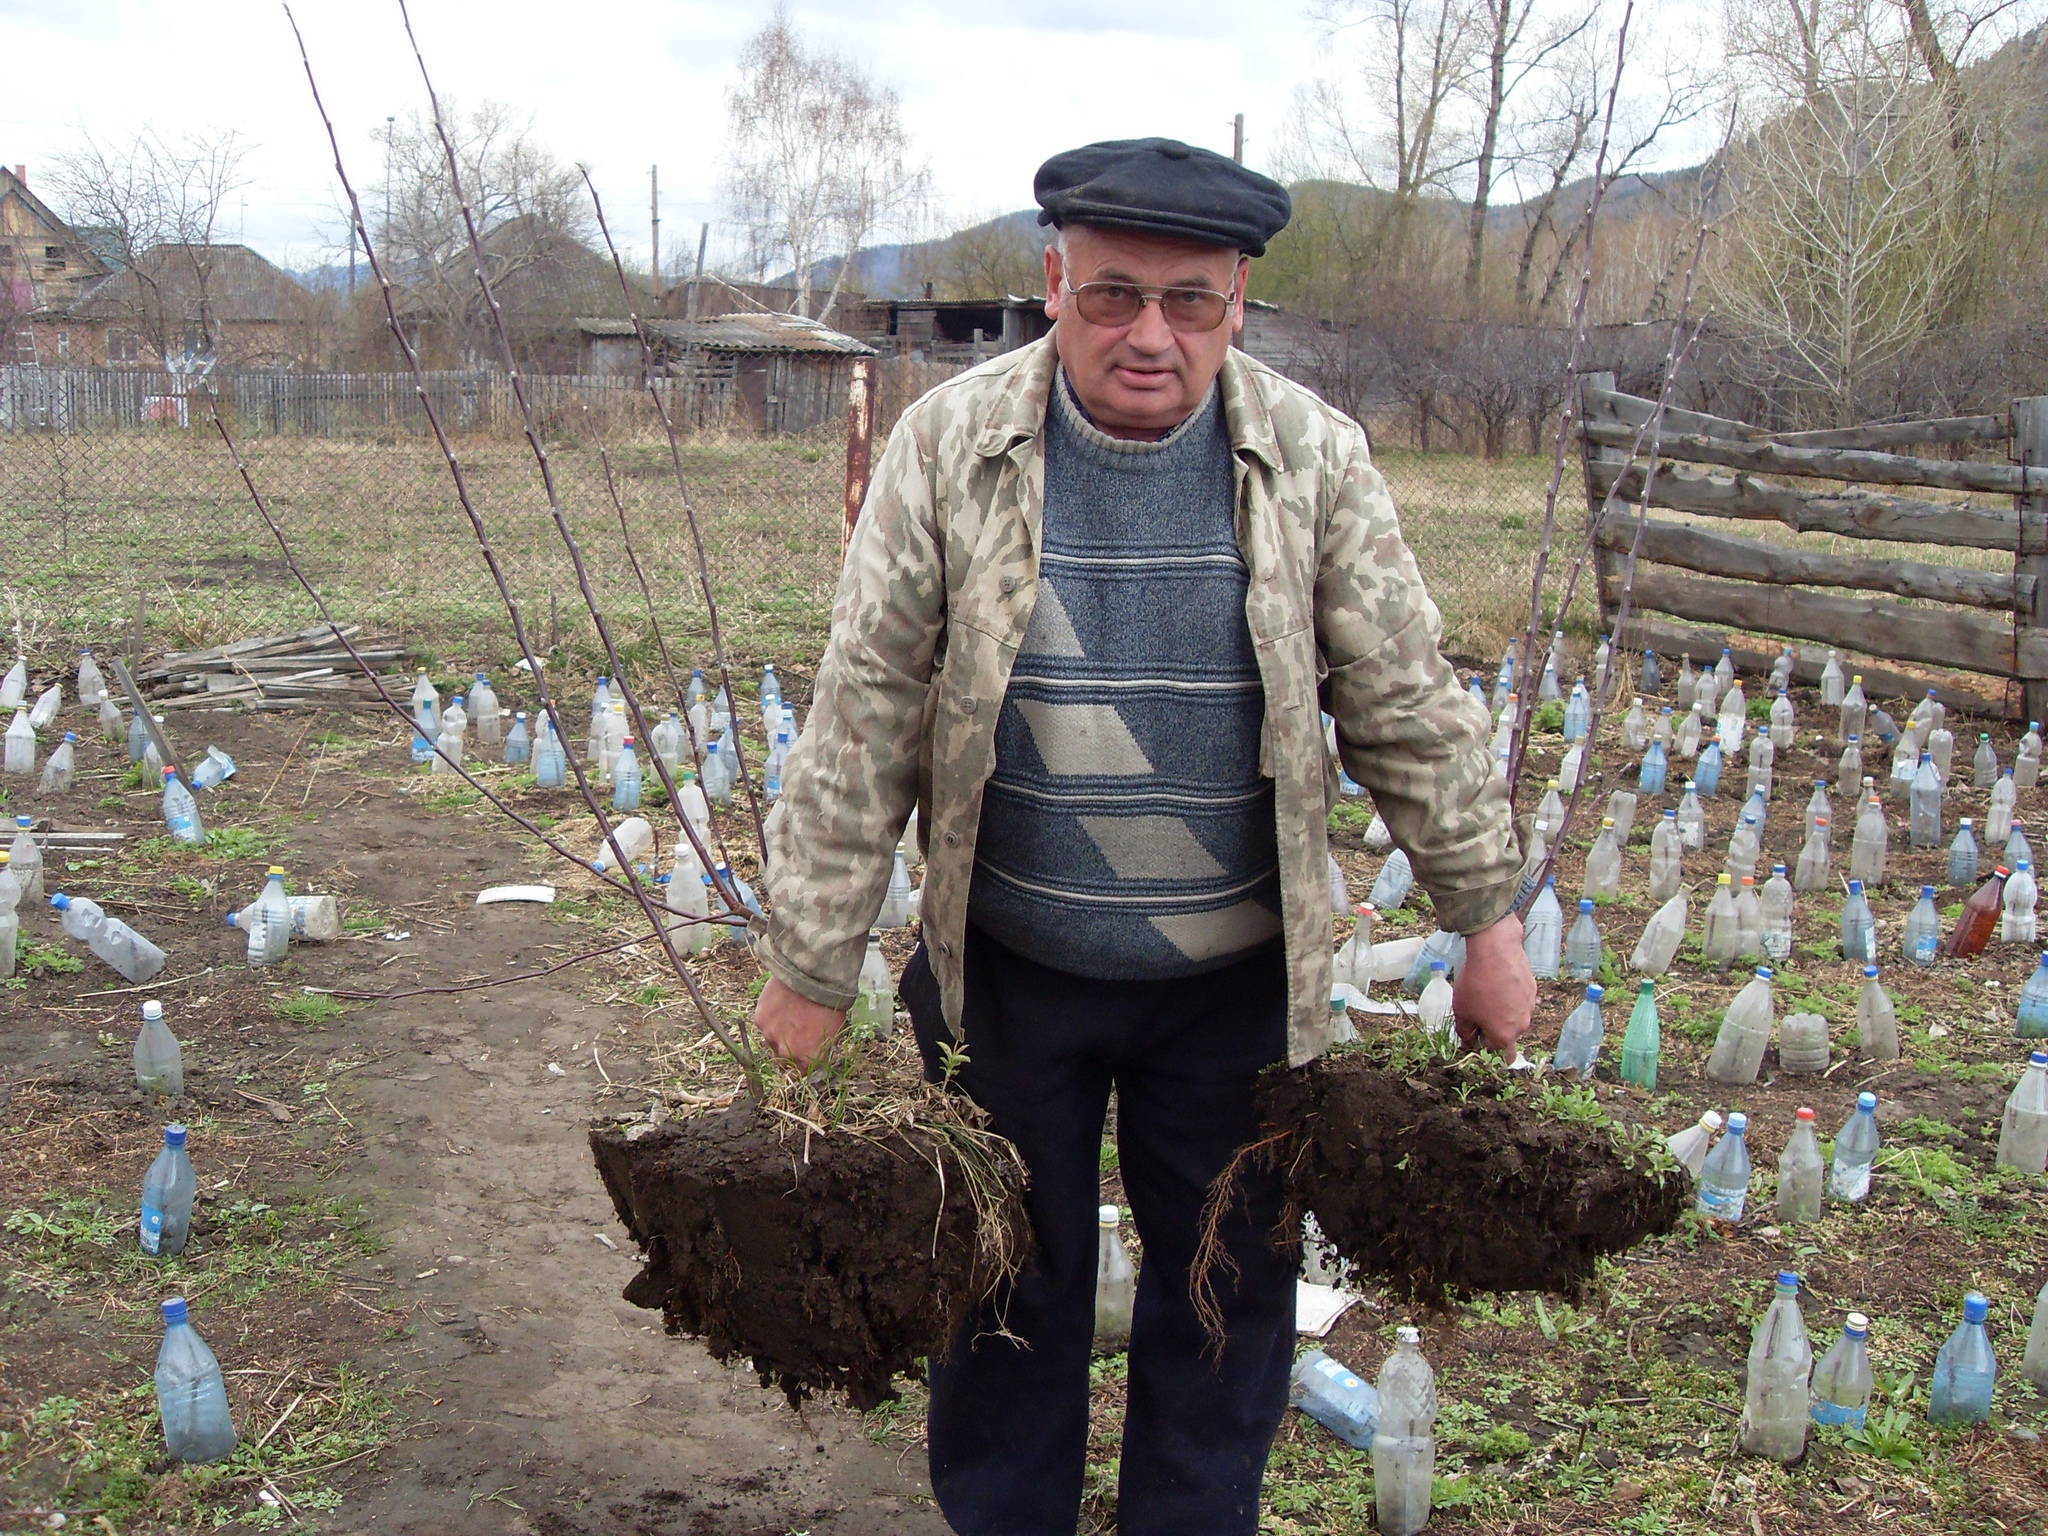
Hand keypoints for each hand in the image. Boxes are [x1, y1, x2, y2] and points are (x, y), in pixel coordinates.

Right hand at [753, 977, 845, 1067]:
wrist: (812, 979)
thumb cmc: (829, 1003)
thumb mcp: (834, 1031)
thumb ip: (820, 1048)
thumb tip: (814, 1053)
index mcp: (807, 1059)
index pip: (799, 1074)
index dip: (800, 1065)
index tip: (802, 1056)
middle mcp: (786, 1053)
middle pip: (782, 1062)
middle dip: (787, 1051)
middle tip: (794, 1034)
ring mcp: (771, 1036)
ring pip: (771, 1041)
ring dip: (778, 1033)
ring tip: (789, 1014)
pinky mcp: (760, 1020)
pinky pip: (764, 1024)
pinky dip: (771, 1018)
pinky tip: (780, 1005)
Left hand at [1451, 913, 1535, 1056]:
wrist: (1495, 951)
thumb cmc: (1476, 984)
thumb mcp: (1461, 1010)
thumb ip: (1465, 1032)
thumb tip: (1468, 1042)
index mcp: (1504, 1035)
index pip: (1495, 1052)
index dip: (1482, 1044)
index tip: (1474, 1033)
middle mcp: (1522, 1025)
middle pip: (1507, 1035)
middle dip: (1494, 1029)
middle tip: (1479, 1012)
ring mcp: (1530, 1007)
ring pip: (1515, 1017)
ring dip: (1503, 1012)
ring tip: (1487, 995)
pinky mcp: (1533, 990)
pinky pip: (1520, 1000)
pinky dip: (1510, 996)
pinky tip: (1498, 983)